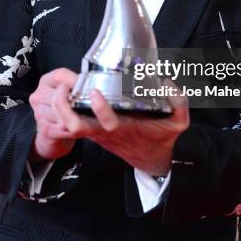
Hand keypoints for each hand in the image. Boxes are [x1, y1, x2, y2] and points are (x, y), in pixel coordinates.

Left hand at [29, 69, 188, 175]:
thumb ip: (179, 102)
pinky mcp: (93, 130)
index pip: (107, 122)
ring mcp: (96, 133)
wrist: (151, 158)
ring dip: (61, 107)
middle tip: (64, 87)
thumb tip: (167, 82)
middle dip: (64, 108)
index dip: (99, 108)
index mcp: (125, 129)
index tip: (96, 91)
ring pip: (69, 124)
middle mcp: (106, 132)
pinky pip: (72, 122)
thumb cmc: (162, 138)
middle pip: (75, 126)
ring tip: (62, 86)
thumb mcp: (178, 122)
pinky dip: (65, 109)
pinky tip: (68, 92)